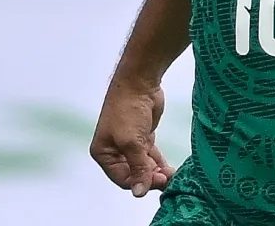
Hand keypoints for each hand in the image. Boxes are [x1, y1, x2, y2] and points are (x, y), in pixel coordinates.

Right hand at [90, 79, 175, 196]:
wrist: (140, 82)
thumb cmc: (128, 109)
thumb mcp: (131, 142)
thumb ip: (137, 168)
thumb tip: (139, 192)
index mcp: (103, 153)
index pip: (122, 179)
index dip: (139, 183)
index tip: (158, 181)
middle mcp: (114, 151)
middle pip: (133, 174)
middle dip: (149, 178)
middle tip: (167, 178)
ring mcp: (129, 144)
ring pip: (143, 167)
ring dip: (156, 173)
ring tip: (171, 175)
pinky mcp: (142, 138)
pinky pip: (149, 157)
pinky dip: (158, 163)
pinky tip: (169, 168)